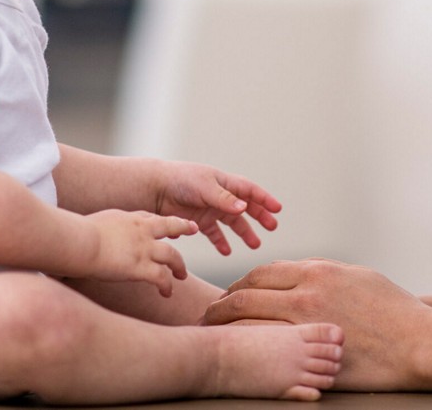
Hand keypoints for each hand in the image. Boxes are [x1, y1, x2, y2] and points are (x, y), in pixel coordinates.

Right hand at [85, 209, 197, 295]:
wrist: (79, 242)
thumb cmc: (77, 234)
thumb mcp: (94, 222)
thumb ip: (103, 228)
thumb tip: (92, 235)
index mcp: (129, 218)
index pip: (150, 217)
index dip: (161, 221)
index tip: (168, 225)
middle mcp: (141, 230)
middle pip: (170, 226)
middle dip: (183, 227)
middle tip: (192, 229)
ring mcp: (144, 248)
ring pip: (172, 255)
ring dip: (179, 266)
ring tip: (182, 275)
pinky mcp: (141, 268)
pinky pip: (161, 278)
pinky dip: (167, 286)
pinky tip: (167, 294)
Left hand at [150, 161, 282, 254]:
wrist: (153, 189)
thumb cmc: (179, 180)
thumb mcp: (204, 187)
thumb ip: (223, 199)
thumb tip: (244, 208)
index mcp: (224, 182)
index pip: (249, 191)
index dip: (264, 199)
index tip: (278, 209)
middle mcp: (220, 196)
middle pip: (245, 208)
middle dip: (260, 217)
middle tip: (272, 227)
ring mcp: (210, 209)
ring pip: (232, 223)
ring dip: (244, 233)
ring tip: (254, 245)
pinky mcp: (198, 221)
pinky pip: (214, 234)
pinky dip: (220, 242)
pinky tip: (226, 252)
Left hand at [203, 258, 426, 390]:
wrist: (418, 341)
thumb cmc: (393, 308)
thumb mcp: (357, 276)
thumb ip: (324, 272)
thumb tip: (299, 271)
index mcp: (317, 271)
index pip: (263, 272)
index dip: (240, 283)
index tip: (228, 293)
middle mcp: (307, 293)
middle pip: (247, 294)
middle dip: (221, 305)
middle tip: (206, 315)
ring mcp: (307, 324)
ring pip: (251, 321)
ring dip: (227, 327)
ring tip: (213, 336)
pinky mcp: (312, 353)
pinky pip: (270, 348)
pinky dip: (248, 348)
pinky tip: (239, 355)